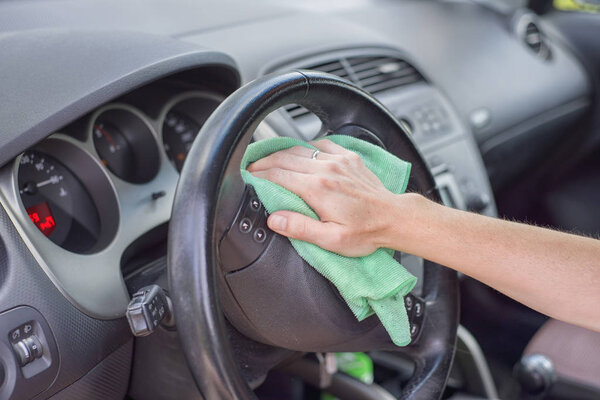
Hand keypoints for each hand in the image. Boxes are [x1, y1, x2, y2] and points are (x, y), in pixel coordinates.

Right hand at [247, 139, 418, 256]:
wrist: (393, 218)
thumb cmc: (365, 232)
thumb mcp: (331, 240)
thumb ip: (300, 228)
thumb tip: (275, 219)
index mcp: (318, 189)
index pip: (278, 175)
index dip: (258, 174)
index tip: (247, 177)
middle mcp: (326, 169)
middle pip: (284, 158)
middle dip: (264, 162)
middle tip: (252, 168)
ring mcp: (338, 160)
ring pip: (300, 149)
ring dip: (281, 153)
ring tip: (268, 160)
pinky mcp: (348, 157)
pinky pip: (320, 144)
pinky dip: (305, 147)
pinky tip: (300, 154)